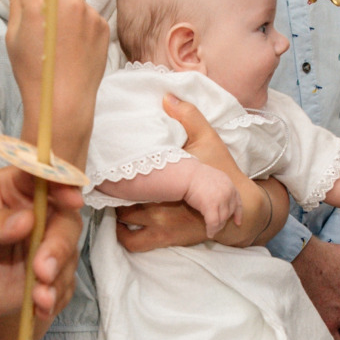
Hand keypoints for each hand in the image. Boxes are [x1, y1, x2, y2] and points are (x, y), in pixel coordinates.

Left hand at [0, 166, 84, 321]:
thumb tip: (26, 221)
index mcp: (15, 189)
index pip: (46, 178)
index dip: (64, 184)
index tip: (72, 200)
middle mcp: (36, 215)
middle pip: (66, 221)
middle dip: (60, 245)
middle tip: (42, 270)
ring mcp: (42, 247)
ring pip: (67, 256)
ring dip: (59, 277)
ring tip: (39, 296)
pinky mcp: (42, 277)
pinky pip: (61, 286)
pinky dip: (56, 297)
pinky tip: (41, 307)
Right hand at [5, 0, 108, 163]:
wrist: (64, 102)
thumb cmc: (33, 73)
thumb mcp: (14, 36)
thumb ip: (16, 4)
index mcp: (43, 3)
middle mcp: (71, 2)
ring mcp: (91, 13)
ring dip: (58, 2)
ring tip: (50, 33)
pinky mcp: (103, 26)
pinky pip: (86, 12)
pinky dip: (75, 18)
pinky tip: (68, 43)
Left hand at [115, 94, 278, 249]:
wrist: (239, 211)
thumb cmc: (222, 172)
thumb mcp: (209, 141)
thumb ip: (189, 117)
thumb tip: (167, 96)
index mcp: (169, 182)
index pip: (128, 178)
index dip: (109, 173)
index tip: (100, 157)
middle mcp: (160, 208)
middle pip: (116, 201)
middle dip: (108, 190)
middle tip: (100, 177)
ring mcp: (160, 227)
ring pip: (121, 222)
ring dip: (113, 211)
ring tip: (109, 197)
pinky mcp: (163, 239)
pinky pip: (133, 242)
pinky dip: (123, 235)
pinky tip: (120, 222)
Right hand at [184, 164, 243, 237]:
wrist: (186, 175)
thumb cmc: (193, 175)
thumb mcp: (213, 177)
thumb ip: (219, 186)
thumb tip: (217, 196)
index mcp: (228, 184)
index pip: (237, 201)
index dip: (238, 213)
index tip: (238, 222)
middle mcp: (228, 191)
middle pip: (229, 212)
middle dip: (224, 221)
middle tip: (217, 227)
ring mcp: (221, 199)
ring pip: (223, 219)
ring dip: (218, 226)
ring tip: (213, 231)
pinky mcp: (211, 206)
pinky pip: (214, 223)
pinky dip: (212, 230)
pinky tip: (209, 233)